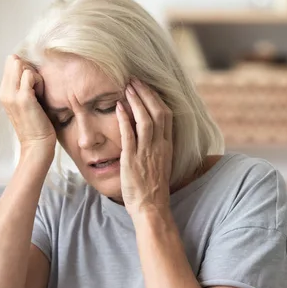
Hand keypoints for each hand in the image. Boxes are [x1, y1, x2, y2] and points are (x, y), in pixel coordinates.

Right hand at [0, 55, 55, 155]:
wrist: (37, 145)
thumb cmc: (36, 124)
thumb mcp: (25, 102)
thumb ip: (23, 86)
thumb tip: (28, 67)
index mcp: (3, 92)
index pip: (10, 62)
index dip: (24, 68)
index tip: (33, 84)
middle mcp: (4, 92)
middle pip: (14, 60)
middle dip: (29, 68)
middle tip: (36, 87)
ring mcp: (12, 95)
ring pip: (21, 64)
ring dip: (34, 74)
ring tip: (38, 92)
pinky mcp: (23, 98)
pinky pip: (30, 74)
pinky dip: (39, 81)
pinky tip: (41, 95)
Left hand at [116, 79, 172, 216]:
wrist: (151, 208)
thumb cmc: (152, 189)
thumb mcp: (159, 164)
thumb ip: (156, 148)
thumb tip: (148, 135)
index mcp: (167, 146)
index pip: (166, 115)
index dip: (156, 98)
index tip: (146, 87)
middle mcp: (159, 146)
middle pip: (158, 112)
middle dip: (147, 93)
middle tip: (135, 80)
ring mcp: (147, 152)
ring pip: (146, 120)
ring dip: (136, 101)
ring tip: (127, 87)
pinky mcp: (133, 160)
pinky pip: (130, 135)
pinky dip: (125, 119)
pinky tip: (119, 107)